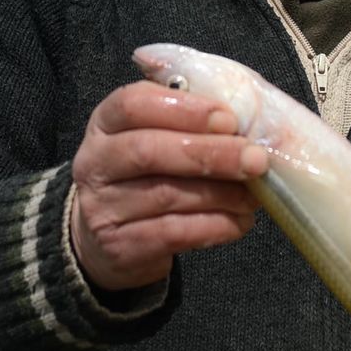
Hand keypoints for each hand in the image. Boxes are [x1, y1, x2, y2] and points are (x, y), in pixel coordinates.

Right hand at [69, 81, 267, 292]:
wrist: (107, 239)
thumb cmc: (145, 176)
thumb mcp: (154, 137)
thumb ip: (188, 119)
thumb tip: (245, 117)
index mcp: (105, 124)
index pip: (132, 104)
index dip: (183, 108)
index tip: (228, 119)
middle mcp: (95, 164)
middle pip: (148, 151)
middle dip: (209, 153)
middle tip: (255, 158)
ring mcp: (102, 208)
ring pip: (166, 195)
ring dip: (220, 194)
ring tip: (253, 194)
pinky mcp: (120, 247)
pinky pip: (173, 233)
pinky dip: (214, 226)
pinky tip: (238, 220)